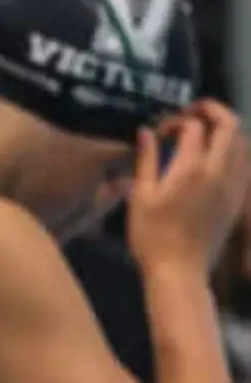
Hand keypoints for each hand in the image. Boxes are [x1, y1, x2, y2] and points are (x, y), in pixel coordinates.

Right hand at [127, 102, 250, 280]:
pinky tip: (217, 158)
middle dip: (212, 110)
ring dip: (225, 129)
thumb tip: (147, 132)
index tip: (162, 131)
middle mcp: (218, 170)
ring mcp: (233, 184)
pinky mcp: (237, 198)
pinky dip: (234, 150)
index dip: (177, 120)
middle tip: (193, 113)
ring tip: (206, 133)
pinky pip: (244, 162)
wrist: (180, 272)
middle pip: (229, 123)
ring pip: (241, 140)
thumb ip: (147, 160)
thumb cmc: (152, 238)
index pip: (193, 126)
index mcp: (191, 168)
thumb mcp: (141, 198)